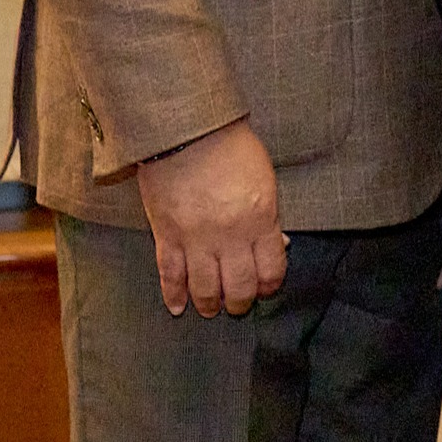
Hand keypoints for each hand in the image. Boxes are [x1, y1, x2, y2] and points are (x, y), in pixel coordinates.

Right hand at [135, 117, 285, 317]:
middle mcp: (229, 236)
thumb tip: (275, 244)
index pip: (271, 268)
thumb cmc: (231, 148)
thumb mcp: (265, 179)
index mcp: (260, 220)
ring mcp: (196, 239)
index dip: (270, 285)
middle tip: (239, 307)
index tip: (267, 290)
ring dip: (210, 304)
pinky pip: (170, 275)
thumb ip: (269, 215)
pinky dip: (173, 295)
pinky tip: (178, 308)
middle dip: (241, 302)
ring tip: (212, 310)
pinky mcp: (166, 235)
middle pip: (238, 285)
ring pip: (204, 287)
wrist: (186, 132)